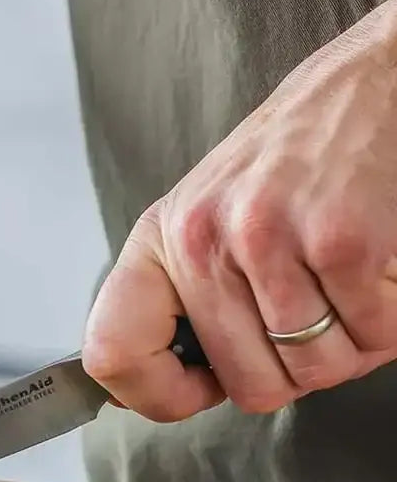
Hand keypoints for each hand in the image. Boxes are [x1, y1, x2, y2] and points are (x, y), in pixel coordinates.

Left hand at [81, 1, 396, 421]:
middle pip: (251, 388)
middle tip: (309, 317)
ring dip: (349, 345)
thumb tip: (154, 390)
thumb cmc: (286, 166)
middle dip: (293, 370)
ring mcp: (270, 239)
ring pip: (318, 371)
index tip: (197, 387)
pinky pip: (375, 337)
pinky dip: (389, 319)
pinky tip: (376, 272)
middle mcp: (203, 241)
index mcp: (162, 244)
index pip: (113, 354)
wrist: (368, 85)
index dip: (156, 396)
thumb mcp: (203, 221)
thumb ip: (180, 301)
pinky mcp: (343, 240)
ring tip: (345, 287)